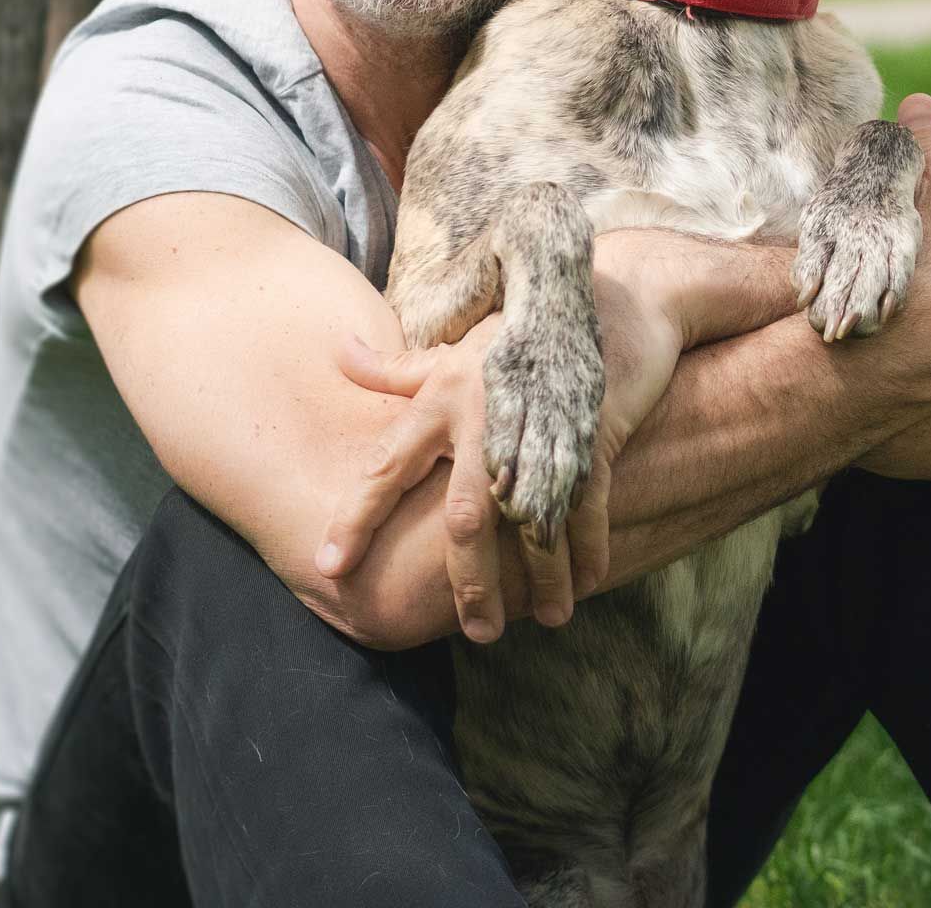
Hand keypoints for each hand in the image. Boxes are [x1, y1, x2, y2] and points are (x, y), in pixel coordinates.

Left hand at [314, 262, 685, 643]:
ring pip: (532, 522)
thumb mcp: (452, 349)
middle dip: (468, 582)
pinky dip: (589, 546)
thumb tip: (338, 353)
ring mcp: (539, 427)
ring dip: (541, 579)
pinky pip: (588, 502)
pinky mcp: (590, 431)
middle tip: (477, 633)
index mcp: (441, 397)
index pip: (385, 467)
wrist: (602, 297)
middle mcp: (485, 417)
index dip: (356, 519)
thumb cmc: (516, 330)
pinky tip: (589, 582)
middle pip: (465, 517)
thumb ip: (394, 368)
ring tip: (543, 619)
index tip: (328, 568)